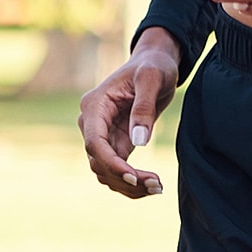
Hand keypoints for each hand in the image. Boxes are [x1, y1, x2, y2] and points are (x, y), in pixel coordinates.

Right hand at [80, 28, 179, 198]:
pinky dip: (133, 181)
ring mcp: (103, 134)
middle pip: (99, 162)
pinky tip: (153, 185)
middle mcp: (93, 123)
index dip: (111, 163)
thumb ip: (143, 107)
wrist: (156, 63)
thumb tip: (138, 142)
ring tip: (158, 188)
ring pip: (106, 171)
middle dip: (124, 178)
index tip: (134, 177)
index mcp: (94, 106)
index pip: (95, 143)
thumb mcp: (152, 78)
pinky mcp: (116, 142)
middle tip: (157, 186)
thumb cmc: (153, 66)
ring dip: (128, 185)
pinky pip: (118, 169)